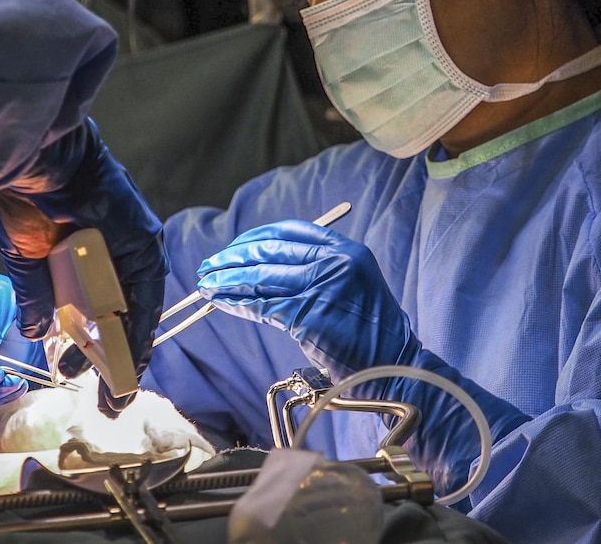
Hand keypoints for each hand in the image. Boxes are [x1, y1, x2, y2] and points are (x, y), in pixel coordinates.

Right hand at [0, 118, 167, 416]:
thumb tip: (33, 331)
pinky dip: (139, 329)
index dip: (91, 345)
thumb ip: (35, 296)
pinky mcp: (144, 240)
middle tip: (108, 399)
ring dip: (129, 353)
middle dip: (113, 360)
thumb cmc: (23, 196)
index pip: (95, 307)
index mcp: (82, 251)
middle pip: (120, 315)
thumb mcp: (24, 258)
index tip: (78, 373)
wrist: (36, 161)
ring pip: (135, 310)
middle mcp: (112, 250)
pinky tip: (129, 360)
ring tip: (118, 392)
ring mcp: (131, 246)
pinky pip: (144, 294)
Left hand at [197, 220, 528, 495]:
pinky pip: (263, 306)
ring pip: (262, 278)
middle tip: (209, 265)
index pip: (291, 231)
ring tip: (205, 285)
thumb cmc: (369, 335)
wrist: (395, 369)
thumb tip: (264, 266)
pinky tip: (220, 303)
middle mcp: (336, 262)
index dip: (256, 238)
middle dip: (234, 257)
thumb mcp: (350, 288)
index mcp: (347, 250)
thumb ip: (317, 271)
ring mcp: (324, 288)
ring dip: (227, 281)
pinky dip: (236, 303)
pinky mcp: (310, 316)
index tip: (235, 247)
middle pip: (271, 251)